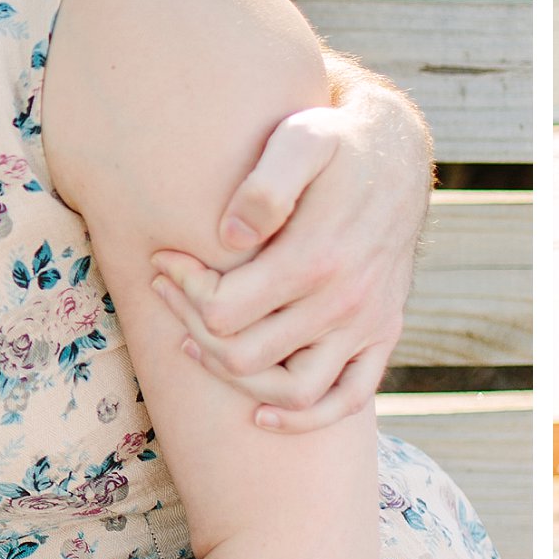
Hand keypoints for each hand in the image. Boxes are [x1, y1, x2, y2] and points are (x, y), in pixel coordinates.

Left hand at [148, 79, 426, 432]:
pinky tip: (259, 416)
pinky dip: (301, 419)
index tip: (164, 261)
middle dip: (191, 326)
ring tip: (196, 342)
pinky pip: (346, 400)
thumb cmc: (334, 143)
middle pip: (243, 353)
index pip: (223, 310)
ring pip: (289, 390)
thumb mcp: (300, 140)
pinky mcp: (382, 334)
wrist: (394, 152)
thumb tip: (230, 239)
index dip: (183, 290)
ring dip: (233, 378)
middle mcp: (345, 301)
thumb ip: (266, 186)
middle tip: (168, 292)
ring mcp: (366, 324)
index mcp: (316, 259)